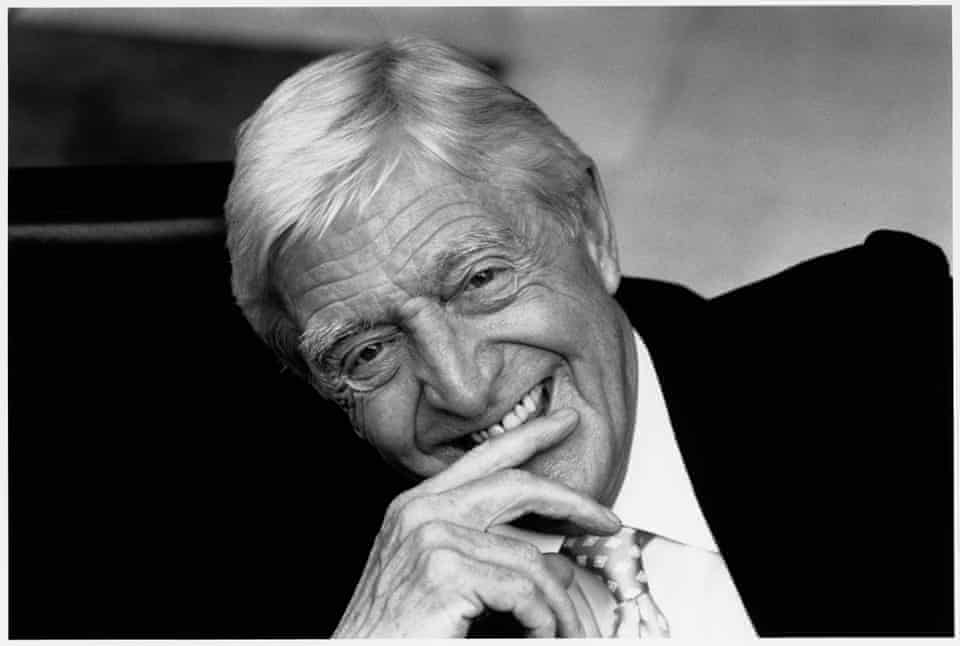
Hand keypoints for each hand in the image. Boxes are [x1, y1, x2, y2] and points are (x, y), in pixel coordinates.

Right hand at [332, 408, 620, 637]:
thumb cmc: (392, 631)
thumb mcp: (442, 582)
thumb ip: (492, 558)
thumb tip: (555, 562)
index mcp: (417, 506)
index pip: (484, 458)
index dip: (529, 435)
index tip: (563, 422)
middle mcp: (421, 512)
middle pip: (517, 486)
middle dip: (572, 502)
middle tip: (607, 520)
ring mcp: (431, 539)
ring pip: (529, 559)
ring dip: (559, 604)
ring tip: (568, 630)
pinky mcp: (444, 574)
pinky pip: (522, 593)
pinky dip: (543, 622)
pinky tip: (541, 635)